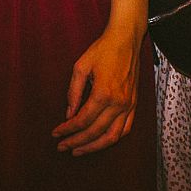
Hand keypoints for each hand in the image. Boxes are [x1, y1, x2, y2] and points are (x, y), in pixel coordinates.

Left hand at [52, 29, 139, 155]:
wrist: (126, 39)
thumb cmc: (103, 50)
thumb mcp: (80, 67)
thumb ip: (73, 92)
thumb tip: (68, 114)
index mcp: (104, 93)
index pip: (82, 120)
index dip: (67, 129)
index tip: (56, 133)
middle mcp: (118, 103)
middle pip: (95, 132)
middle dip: (76, 142)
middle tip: (62, 147)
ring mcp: (128, 105)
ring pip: (112, 137)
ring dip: (94, 147)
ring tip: (78, 150)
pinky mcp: (134, 104)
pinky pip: (125, 129)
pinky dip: (112, 139)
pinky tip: (99, 141)